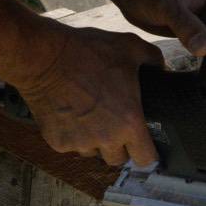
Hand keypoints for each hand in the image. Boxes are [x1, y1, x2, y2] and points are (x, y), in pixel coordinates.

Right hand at [15, 25, 163, 166]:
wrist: (43, 57)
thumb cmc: (87, 52)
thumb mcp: (130, 46)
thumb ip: (153, 60)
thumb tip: (162, 69)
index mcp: (129, 122)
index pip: (146, 159)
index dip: (147, 152)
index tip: (143, 143)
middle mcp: (105, 139)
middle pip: (118, 159)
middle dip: (119, 145)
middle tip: (114, 122)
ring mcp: (79, 143)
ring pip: (93, 153)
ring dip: (95, 141)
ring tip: (90, 114)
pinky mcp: (57, 141)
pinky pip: (71, 145)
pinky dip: (72, 134)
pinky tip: (71, 112)